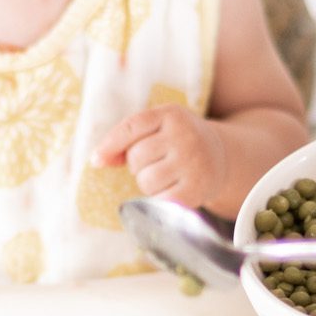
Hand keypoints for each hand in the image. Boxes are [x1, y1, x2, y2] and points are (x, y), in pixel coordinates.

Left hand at [92, 105, 225, 208]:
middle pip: (136, 157)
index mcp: (172, 115)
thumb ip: (127, 138)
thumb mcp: (158, 128)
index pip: (132, 127)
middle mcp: (185, 136)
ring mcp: (193, 163)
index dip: (110, 144)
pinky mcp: (196, 189)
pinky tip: (173, 188)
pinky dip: (159, 198)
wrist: (219, 157)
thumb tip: (98, 160)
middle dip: (138, 165)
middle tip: (156, 162)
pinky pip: (159, 200)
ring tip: (164, 175)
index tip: (96, 161)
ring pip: (146, 180)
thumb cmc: (177, 141)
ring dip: (147, 183)